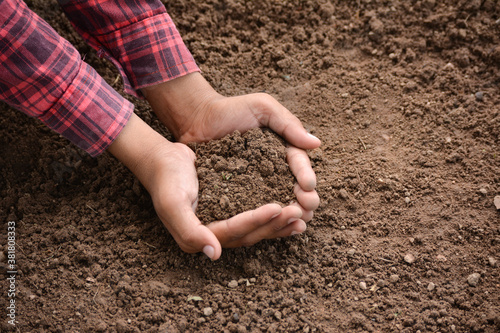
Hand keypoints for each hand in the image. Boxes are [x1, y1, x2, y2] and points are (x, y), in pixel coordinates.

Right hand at [108, 114, 307, 259]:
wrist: (163, 160)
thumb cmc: (166, 179)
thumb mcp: (173, 204)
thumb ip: (190, 230)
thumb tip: (215, 254)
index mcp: (199, 237)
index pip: (234, 231)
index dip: (256, 221)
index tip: (277, 207)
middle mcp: (213, 235)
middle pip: (249, 234)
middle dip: (274, 225)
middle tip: (297, 212)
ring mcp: (222, 222)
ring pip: (255, 228)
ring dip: (278, 224)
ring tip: (300, 215)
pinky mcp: (229, 209)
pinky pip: (253, 215)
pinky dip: (271, 214)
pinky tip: (288, 207)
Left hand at [142, 72, 320, 220]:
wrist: (197, 119)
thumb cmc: (231, 109)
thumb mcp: (262, 107)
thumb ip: (287, 123)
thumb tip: (316, 143)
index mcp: (283, 149)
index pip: (298, 164)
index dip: (305, 175)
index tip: (308, 186)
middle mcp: (272, 168)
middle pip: (293, 187)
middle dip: (304, 198)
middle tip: (307, 208)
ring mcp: (255, 182)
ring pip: (277, 200)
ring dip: (289, 212)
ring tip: (297, 222)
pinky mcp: (237, 192)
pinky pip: (251, 206)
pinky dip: (262, 217)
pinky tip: (269, 226)